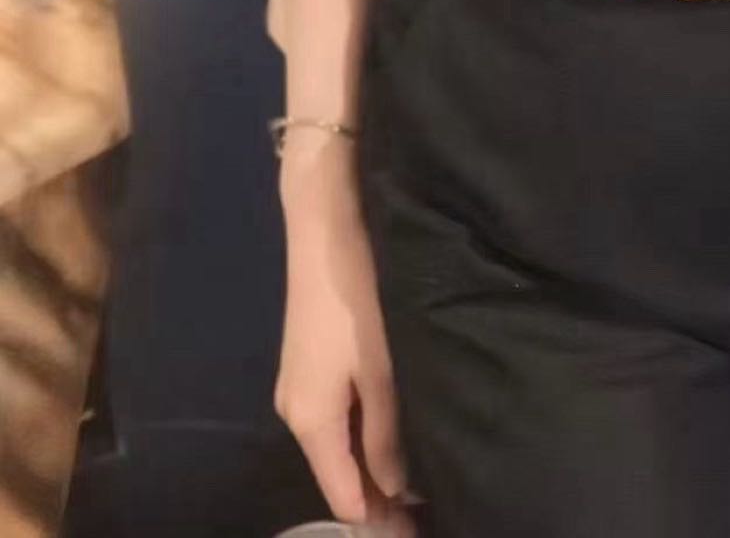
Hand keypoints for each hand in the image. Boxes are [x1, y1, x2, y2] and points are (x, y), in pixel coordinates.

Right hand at [275, 158, 421, 527]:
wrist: (326, 225)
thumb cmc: (357, 299)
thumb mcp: (382, 370)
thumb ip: (387, 435)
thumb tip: (398, 490)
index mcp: (311, 422)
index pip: (343, 498)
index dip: (381, 523)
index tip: (422, 533)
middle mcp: (297, 412)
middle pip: (339, 474)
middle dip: (380, 499)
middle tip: (432, 512)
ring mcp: (301, 385)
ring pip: (340, 445)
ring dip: (376, 466)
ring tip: (425, 482)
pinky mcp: (312, 361)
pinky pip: (339, 418)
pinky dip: (366, 436)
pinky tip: (398, 436)